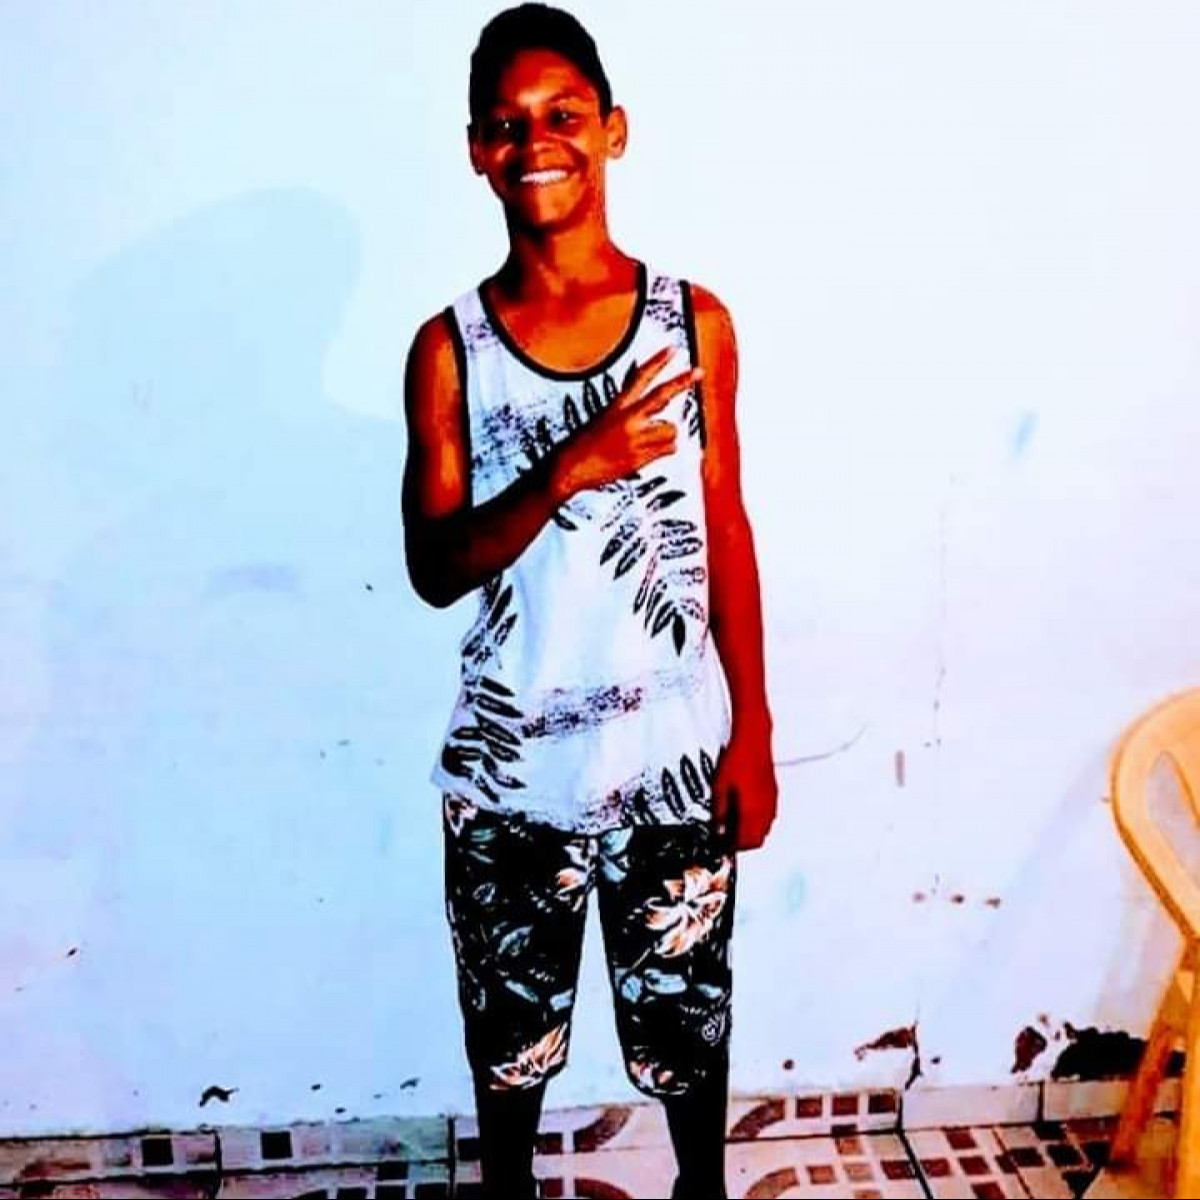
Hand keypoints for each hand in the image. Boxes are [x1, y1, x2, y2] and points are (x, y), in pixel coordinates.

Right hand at [550, 346, 701, 500]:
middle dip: (682, 382)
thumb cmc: (585, 446)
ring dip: (667, 436)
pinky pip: (668, 450)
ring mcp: (635, 438)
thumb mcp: (604, 421)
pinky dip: (664, 451)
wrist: (570, 467)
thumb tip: (662, 415)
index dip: (658, 362)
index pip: (640, 378)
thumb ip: (632, 416)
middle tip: (698, 372)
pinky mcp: (640, 457)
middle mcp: (628, 419)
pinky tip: (648, 453)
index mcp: (617, 406)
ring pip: (671, 429)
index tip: (672, 350)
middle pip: (662, 395)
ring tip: (650, 442)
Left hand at [712, 726, 777, 851]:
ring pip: (765, 829)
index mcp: (752, 812)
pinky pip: (768, 816)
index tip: (723, 845)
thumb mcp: (719, 788)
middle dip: (743, 843)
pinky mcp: (773, 793)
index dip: (733, 848)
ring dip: (751, 832)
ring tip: (734, 825)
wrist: (753, 740)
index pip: (746, 842)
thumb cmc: (738, 759)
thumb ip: (718, 813)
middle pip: (757, 840)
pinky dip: (758, 820)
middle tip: (728, 838)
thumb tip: (717, 829)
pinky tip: (745, 811)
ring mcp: (771, 801)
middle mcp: (765, 810)